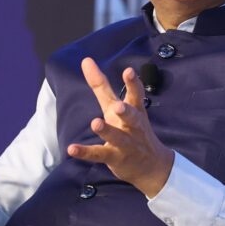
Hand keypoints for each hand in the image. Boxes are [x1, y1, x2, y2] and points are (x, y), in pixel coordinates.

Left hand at [66, 58, 174, 196]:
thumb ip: (101, 85)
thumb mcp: (120, 106)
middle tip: (119, 106)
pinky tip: (72, 149)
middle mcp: (132, 126)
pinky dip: (85, 152)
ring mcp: (125, 143)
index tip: (129, 72)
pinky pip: (99, 154)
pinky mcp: (115, 157)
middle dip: (126, 111)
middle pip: (132, 117)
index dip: (133, 84)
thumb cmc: (132, 129)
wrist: (152, 165)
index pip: (135, 95)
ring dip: (107, 131)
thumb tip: (86, 60)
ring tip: (96, 123)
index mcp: (135, 110)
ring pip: (117, 137)